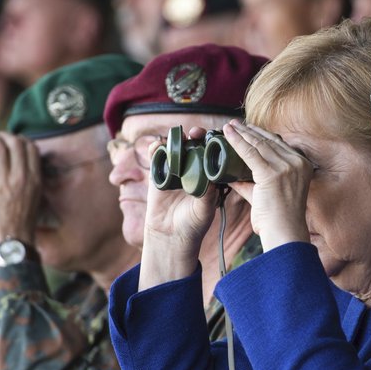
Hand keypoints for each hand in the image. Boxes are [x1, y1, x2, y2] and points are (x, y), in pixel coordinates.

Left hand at [0, 131, 41, 253]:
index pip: (30, 147)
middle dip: (1, 136)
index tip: (8, 143)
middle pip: (13, 142)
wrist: (11, 247)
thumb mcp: (34, 201)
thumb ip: (30, 183)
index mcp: (35, 181)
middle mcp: (22, 178)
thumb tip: (24, 171)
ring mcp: (3, 183)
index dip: (17, 140)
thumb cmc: (21, 227)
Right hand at [138, 128, 220, 288]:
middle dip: (195, 136)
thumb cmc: (193, 224)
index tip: (214, 137)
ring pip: (175, 149)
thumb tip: (212, 176)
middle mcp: (192, 170)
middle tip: (196, 133)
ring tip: (179, 136)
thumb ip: (208, 193)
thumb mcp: (205, 208)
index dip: (212, 143)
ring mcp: (175, 171)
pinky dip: (156, 148)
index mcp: (208, 176)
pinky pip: (157, 158)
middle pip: (194, 146)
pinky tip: (157, 145)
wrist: (171, 236)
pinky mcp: (158, 175)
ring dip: (176, 139)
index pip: (211, 154)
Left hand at [222, 120, 311, 251]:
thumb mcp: (267, 196)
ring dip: (241, 133)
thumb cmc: (278, 220)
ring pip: (258, 144)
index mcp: (302, 166)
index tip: (247, 129)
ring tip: (228, 127)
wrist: (284, 233)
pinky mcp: (272, 173)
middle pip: (269, 141)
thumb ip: (251, 184)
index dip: (261, 135)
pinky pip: (250, 153)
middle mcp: (297, 163)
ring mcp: (286, 167)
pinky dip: (236, 142)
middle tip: (234, 124)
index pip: (278, 144)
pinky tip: (227, 134)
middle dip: (249, 131)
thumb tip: (232, 178)